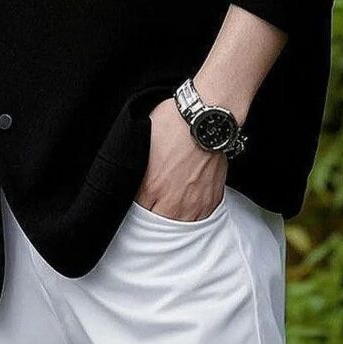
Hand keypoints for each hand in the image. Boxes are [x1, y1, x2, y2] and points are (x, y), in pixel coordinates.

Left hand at [134, 97, 227, 220]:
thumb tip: (130, 175)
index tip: (136, 199)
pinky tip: (187, 204)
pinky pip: (199, 219)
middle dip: (152, 214)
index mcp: (151, 188)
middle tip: (151, 204)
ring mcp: (194, 203)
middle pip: (156, 223)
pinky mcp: (211, 199)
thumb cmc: (175, 123)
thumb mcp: (143, 142)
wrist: (207, 117)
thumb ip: (137, 166)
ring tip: (169, 206)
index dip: (135, 204)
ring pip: (178, 226)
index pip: (136, 212)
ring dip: (172, 218)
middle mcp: (173, 201)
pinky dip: (191, 214)